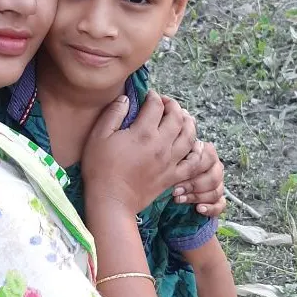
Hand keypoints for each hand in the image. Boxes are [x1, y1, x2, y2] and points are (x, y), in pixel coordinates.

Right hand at [82, 90, 196, 215]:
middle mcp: (161, 144)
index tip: (147, 95)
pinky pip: (193, 162)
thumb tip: (126, 99)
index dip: (153, 96)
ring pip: (190, 136)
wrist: (111, 201)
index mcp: (143, 132)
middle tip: (165, 103)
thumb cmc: (100, 168)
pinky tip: (194, 144)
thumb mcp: (98, 136)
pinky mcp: (172, 176)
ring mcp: (169, 161)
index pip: (156, 105)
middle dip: (173, 105)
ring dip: (188, 123)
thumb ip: (113, 114)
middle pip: (177, 117)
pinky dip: (197, 151)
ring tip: (182, 117)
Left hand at [171, 140, 225, 217]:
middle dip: (193, 185)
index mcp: (208, 154)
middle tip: (175, 190)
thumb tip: (178, 161)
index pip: (210, 159)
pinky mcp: (218, 199)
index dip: (194, 168)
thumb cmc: (172, 166)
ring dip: (197, 197)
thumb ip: (179, 158)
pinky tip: (198, 209)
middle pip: (213, 178)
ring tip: (180, 199)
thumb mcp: (174, 159)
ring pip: (216, 192)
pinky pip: (221, 205)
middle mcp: (216, 168)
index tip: (177, 175)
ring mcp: (218, 184)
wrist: (170, 178)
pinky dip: (211, 208)